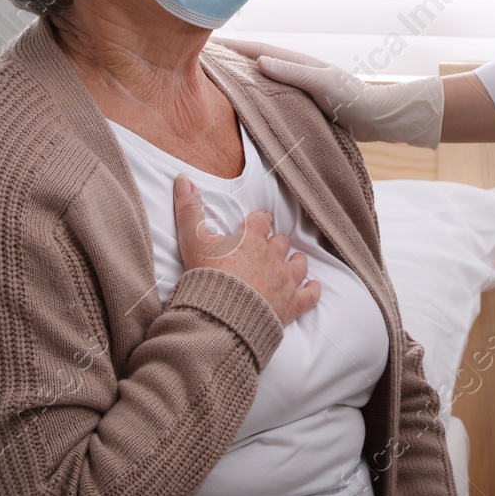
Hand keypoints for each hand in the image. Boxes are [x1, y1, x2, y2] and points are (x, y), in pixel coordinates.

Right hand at [172, 174, 320, 325]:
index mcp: (250, 240)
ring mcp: (284, 281)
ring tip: (293, 262)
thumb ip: (188, 210)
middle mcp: (272, 257)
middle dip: (276, 244)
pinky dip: (312, 290)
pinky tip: (312, 288)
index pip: (260, 221)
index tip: (260, 221)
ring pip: (298, 265)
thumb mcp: (193, 241)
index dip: (260, 221)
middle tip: (270, 248)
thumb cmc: (207, 277)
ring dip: (295, 262)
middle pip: (280, 243)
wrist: (222, 317)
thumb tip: (182, 178)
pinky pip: (309, 295)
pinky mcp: (291, 305)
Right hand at [217, 38, 443, 149]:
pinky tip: (244, 102)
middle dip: (229, 58)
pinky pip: (270, 93)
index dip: (231, 47)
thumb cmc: (352, 98)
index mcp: (296, 61)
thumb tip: (259, 60)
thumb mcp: (321, 83)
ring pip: (261, 77)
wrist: (376, 117)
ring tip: (214, 78)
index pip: (256, 49)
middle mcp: (294, 70)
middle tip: (201, 58)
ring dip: (239, 75)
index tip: (205, 42)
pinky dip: (253, 92)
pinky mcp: (302, 100)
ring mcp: (297, 84)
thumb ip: (292, 72)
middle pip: (254, 61)